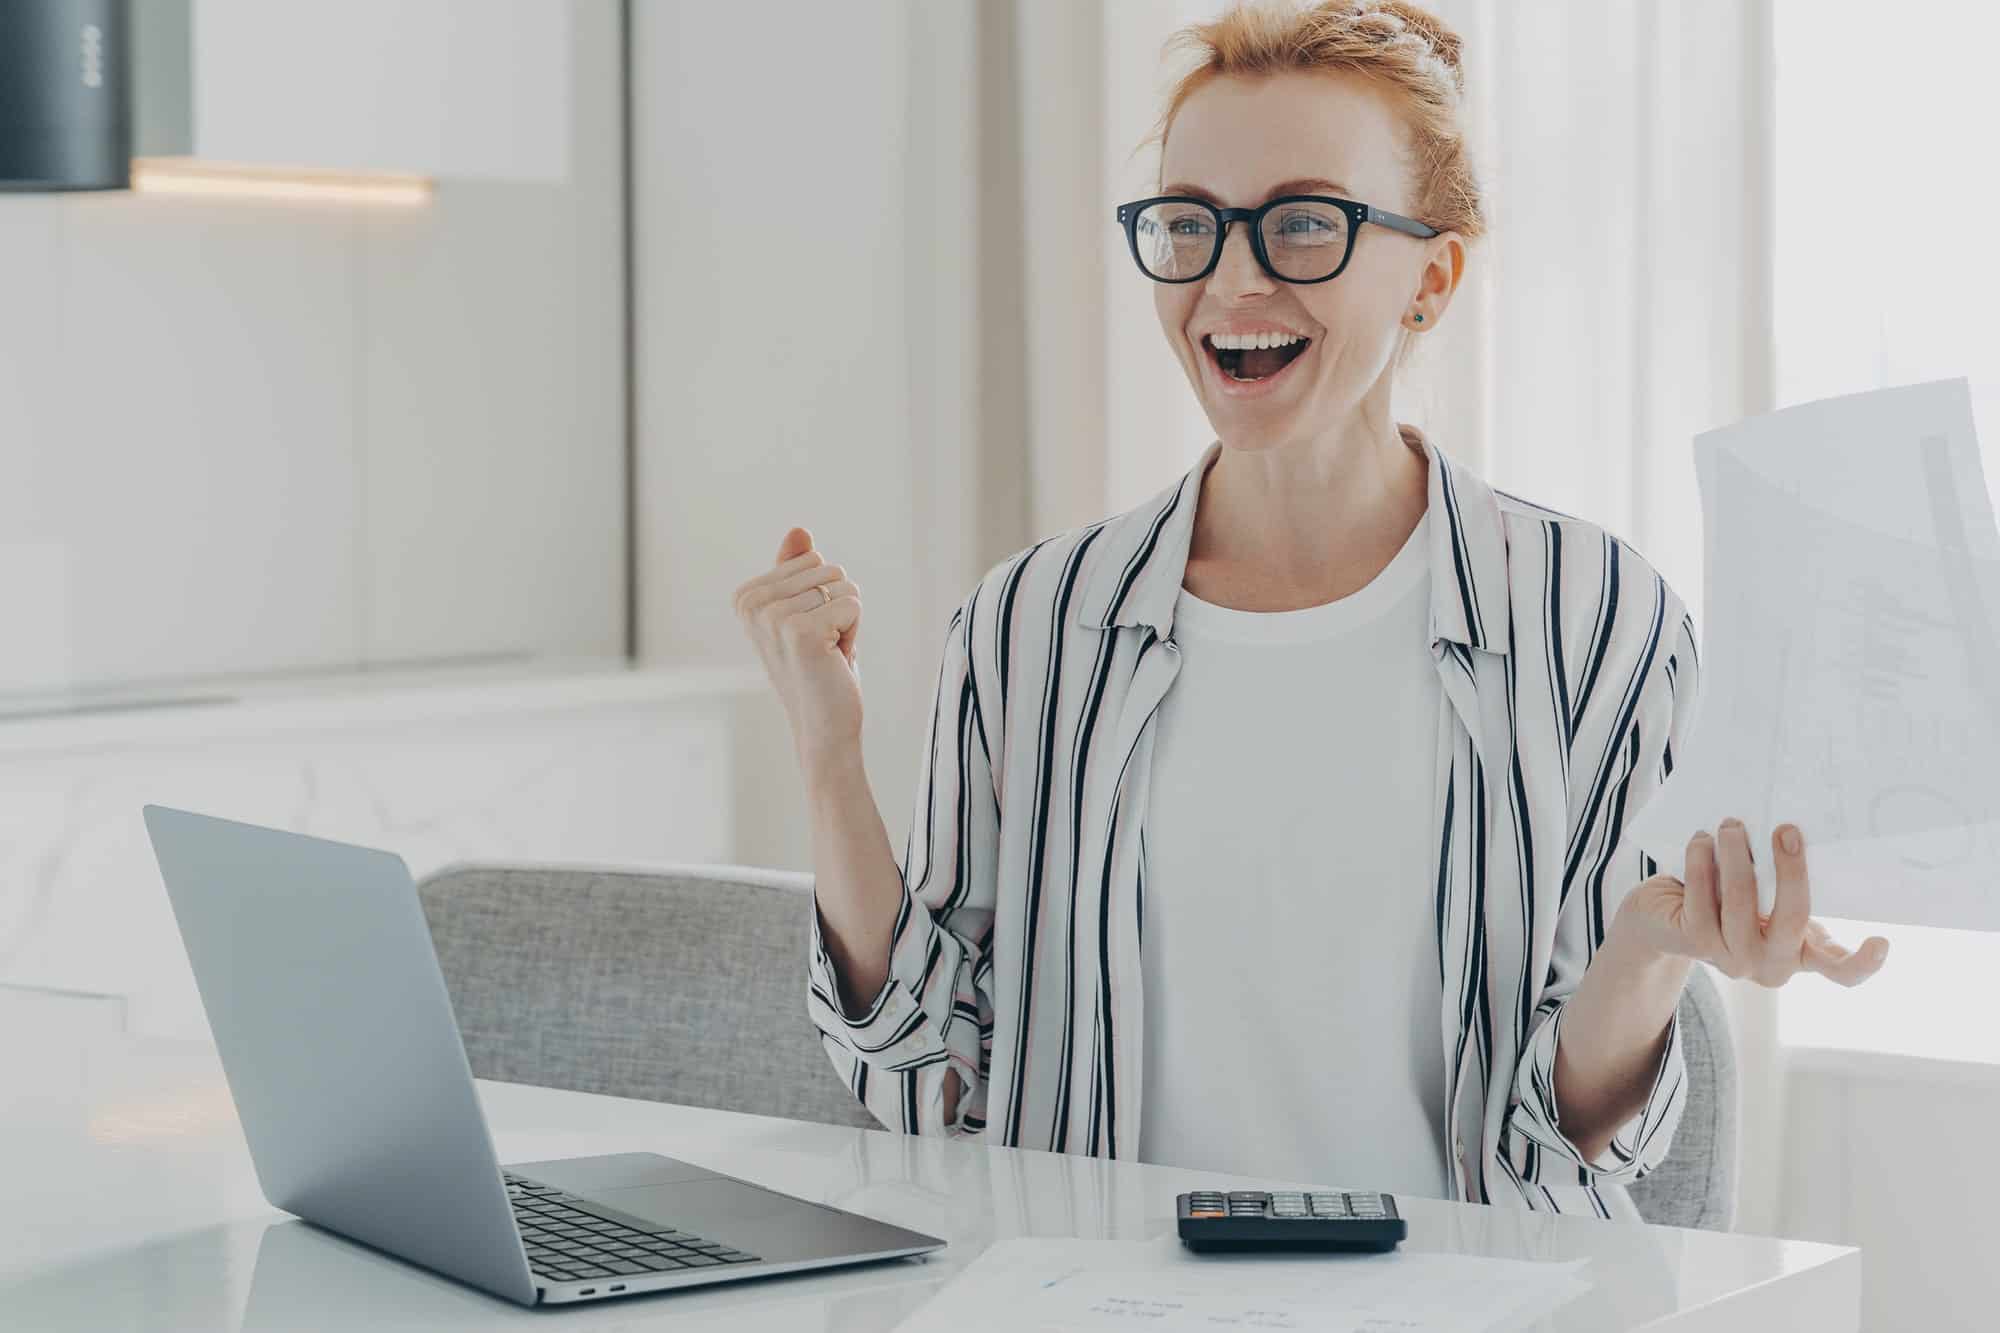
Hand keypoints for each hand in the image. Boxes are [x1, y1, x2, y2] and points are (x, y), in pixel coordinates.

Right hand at [732, 527, 864, 775]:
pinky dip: (854, 634)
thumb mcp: (807, 612)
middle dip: (838, 607)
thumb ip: (798, 571)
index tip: (810, 632)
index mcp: (746, 596)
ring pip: (843, 585)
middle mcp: (752, 604)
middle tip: (822, 646)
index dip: (824, 597)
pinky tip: (834, 660)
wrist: (824, 726)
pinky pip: (853, 604)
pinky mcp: (800, 631)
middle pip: (829, 568)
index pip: (812, 559)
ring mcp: (773, 617)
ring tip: (827, 653)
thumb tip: (799, 530)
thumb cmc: (819, 669)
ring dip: (846, 622)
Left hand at [1614, 818, 1889, 986]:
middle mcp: (1771, 963)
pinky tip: (1701, 842)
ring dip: (1736, 856)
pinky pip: (1702, 898)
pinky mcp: (1696, 943)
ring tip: (1731, 826)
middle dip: (1791, 870)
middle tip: (1786, 830)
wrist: (1664, 920)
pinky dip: (1702, 863)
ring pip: (1741, 904)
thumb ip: (1784, 882)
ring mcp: (1733, 958)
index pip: (1841, 971)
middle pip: (1793, 920)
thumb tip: (1795, 830)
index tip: (1881, 941)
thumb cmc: (1728, 899)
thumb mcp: (1768, 897)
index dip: (1863, 963)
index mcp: (1801, 952)